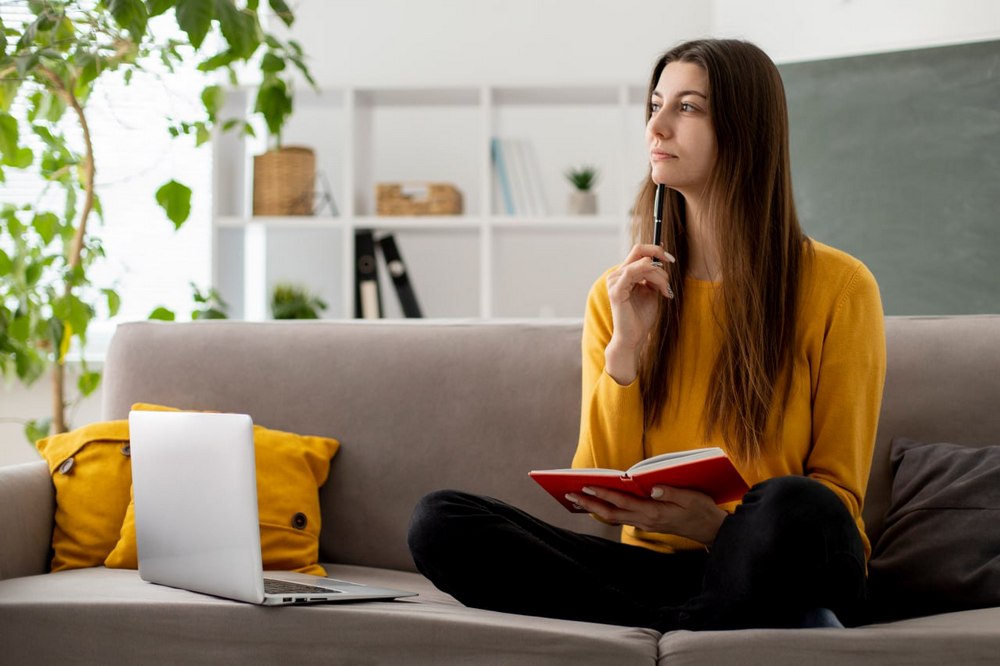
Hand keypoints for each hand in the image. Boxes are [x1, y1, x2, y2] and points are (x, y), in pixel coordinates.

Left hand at [566, 484, 726, 545]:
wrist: (712, 531)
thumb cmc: (703, 511)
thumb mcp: (692, 497)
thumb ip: (671, 492)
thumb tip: (651, 487)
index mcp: (654, 512)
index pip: (622, 502)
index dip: (603, 493)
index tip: (586, 485)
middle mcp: (646, 520)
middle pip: (611, 513)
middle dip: (589, 503)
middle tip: (570, 494)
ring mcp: (646, 523)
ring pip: (615, 517)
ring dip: (595, 508)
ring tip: (578, 499)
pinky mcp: (649, 523)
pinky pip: (623, 517)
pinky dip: (608, 510)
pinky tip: (600, 504)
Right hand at [605, 244, 674, 383]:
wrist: (634, 337)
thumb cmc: (641, 317)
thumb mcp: (652, 291)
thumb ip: (654, 276)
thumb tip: (661, 259)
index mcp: (624, 274)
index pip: (638, 251)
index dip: (655, 249)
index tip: (670, 258)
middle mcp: (617, 275)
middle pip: (639, 251)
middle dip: (658, 254)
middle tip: (671, 264)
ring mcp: (614, 281)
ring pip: (642, 264)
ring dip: (660, 275)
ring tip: (666, 290)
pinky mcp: (616, 290)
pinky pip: (633, 272)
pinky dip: (651, 277)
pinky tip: (660, 289)